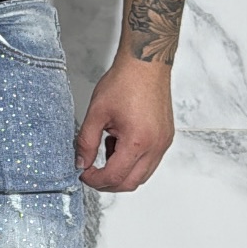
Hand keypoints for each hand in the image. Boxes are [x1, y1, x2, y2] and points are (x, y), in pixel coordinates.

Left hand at [74, 57, 174, 191]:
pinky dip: (132, 160)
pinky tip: (118, 142)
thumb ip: (86, 143)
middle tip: (91, 172)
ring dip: (121, 172)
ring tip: (106, 148)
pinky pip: (149, 161)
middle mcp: (156, 145)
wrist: (146, 64)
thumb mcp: (96, 114)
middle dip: (108, 183)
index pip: (115, 176)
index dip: (95, 180)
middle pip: (131, 183)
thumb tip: (81, 163)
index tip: (83, 173)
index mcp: (138, 141)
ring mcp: (164, 142)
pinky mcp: (165, 137)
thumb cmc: (124, 82)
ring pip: (142, 174)